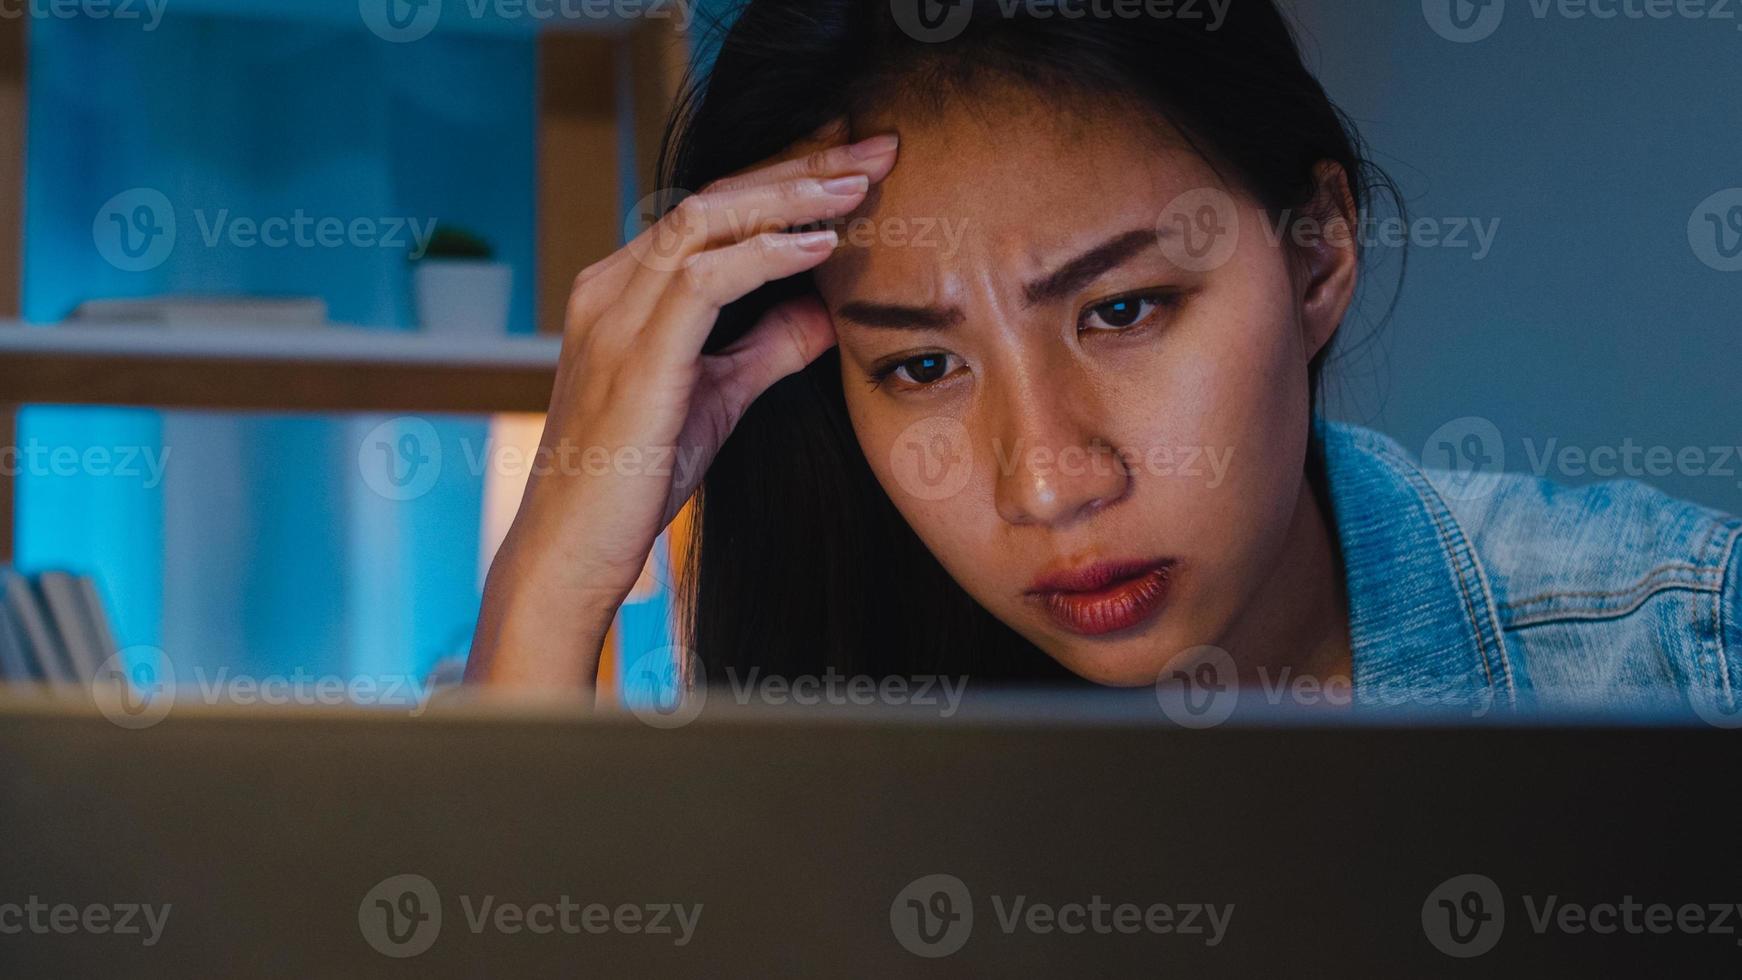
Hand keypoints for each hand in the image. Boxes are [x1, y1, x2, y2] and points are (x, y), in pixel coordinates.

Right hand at [466, 126, 900, 687]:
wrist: (570, 550)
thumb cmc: (634, 481)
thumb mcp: (717, 400)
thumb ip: (766, 349)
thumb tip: (827, 311)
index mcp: (624, 289)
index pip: (712, 208)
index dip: (785, 179)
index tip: (855, 164)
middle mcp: (612, 285)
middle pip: (715, 195)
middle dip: (800, 165)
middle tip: (876, 146)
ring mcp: (615, 313)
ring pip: (709, 218)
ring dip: (792, 195)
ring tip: (861, 182)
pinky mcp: (634, 352)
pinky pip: (706, 277)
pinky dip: (769, 253)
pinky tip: (822, 244)